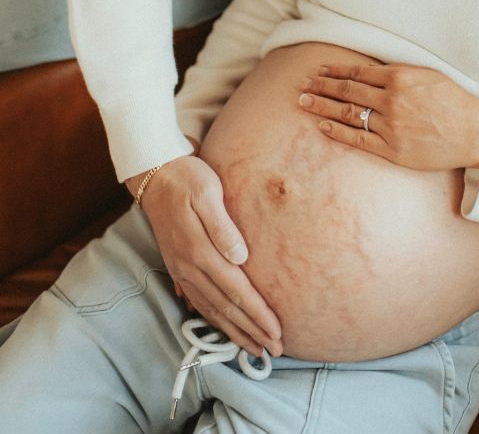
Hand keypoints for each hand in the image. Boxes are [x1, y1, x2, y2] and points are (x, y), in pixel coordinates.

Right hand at [126, 154, 282, 356]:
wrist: (155, 176)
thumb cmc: (187, 178)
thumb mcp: (208, 192)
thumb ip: (223, 226)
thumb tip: (241, 257)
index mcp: (200, 250)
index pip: (236, 290)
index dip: (257, 313)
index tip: (276, 331)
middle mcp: (189, 267)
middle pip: (225, 307)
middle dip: (251, 330)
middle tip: (274, 349)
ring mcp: (181, 270)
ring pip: (211, 310)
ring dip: (234, 331)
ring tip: (254, 348)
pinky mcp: (178, 267)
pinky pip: (198, 302)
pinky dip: (214, 320)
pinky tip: (224, 328)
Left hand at [298, 62, 478, 170]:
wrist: (473, 131)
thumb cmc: (453, 100)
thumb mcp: (426, 75)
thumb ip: (397, 72)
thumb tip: (369, 70)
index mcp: (399, 77)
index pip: (357, 72)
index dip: (334, 71)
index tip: (318, 70)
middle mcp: (391, 100)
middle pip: (347, 91)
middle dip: (321, 86)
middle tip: (302, 84)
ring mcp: (390, 126)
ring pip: (348, 114)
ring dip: (322, 106)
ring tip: (303, 101)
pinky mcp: (392, 150)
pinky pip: (359, 140)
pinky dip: (338, 132)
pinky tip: (322, 126)